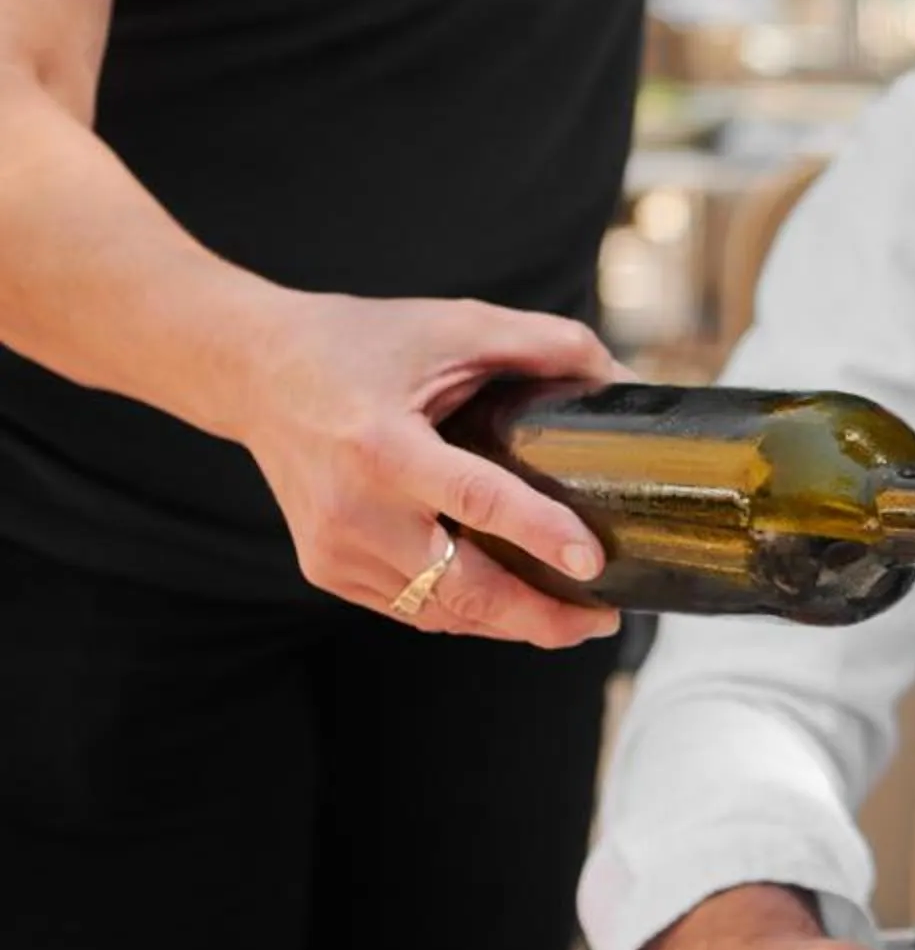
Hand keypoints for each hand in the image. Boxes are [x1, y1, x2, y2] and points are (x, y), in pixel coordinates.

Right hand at [224, 290, 624, 646]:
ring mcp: (334, 549)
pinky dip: (466, 613)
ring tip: (574, 616)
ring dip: (510, 624)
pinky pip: (411, 608)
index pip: (476, 501)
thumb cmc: (361, 343)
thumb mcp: (454, 325)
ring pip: (440, 612)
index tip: (594, 563)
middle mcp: (352, 509)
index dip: (540, 534)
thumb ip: (545, 345)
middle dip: (541, 616)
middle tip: (604, 616)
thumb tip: (623, 381)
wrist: (256, 371)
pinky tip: (512, 604)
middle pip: (461, 588)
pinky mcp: (326, 568)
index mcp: (381, 446)